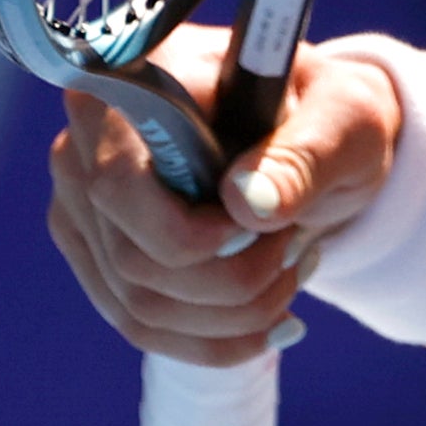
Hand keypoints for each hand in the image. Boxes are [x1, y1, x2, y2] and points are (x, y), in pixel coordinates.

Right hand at [46, 27, 401, 369]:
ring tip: (295, 268)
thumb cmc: (329, 115)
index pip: (121, 187)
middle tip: (300, 248)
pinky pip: (142, 326)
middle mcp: (85, 144)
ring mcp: (81, 204)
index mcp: (134, 86)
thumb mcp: (344, 119)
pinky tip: (273, 322)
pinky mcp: (97, 253)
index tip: (272, 230)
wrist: (318, 136)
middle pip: (134, 259)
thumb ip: (303, 155)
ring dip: (236, 312)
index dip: (194, 235)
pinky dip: (217, 339)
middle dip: (235, 279)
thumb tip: (248, 205)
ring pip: (139, 307)